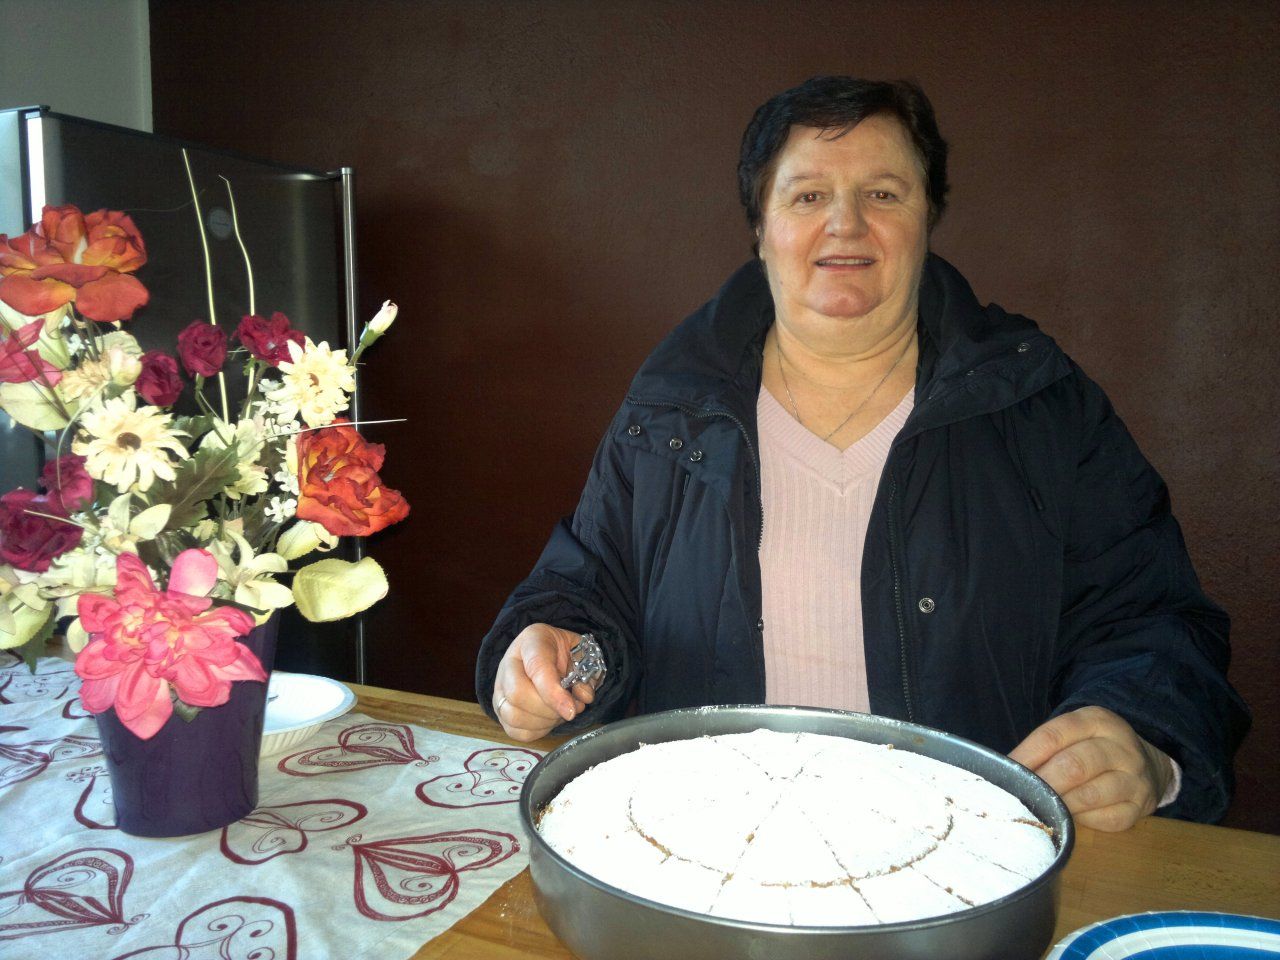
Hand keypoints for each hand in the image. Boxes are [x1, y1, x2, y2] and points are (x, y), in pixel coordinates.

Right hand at [491, 623, 597, 741]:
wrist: (549, 652)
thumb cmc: (564, 652)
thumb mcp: (580, 652)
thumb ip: (586, 673)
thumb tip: (583, 696)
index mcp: (531, 641)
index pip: (536, 668)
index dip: (554, 693)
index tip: (571, 710)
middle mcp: (509, 663)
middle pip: (517, 695)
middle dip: (549, 710)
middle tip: (568, 709)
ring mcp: (500, 687)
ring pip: (513, 716)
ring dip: (543, 722)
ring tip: (559, 714)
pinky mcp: (499, 709)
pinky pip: (514, 730)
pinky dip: (536, 731)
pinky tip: (548, 720)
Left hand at [1008, 705, 1173, 831]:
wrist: (1146, 763)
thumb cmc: (1093, 748)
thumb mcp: (1073, 733)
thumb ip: (1045, 746)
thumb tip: (1008, 770)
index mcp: (1097, 721)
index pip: (1053, 736)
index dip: (1026, 756)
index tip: (1007, 772)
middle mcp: (1120, 747)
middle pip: (1073, 766)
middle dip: (1042, 784)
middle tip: (1022, 796)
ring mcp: (1135, 778)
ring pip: (1090, 795)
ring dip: (1061, 805)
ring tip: (1043, 808)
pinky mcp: (1141, 806)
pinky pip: (1107, 819)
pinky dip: (1084, 820)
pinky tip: (1072, 818)